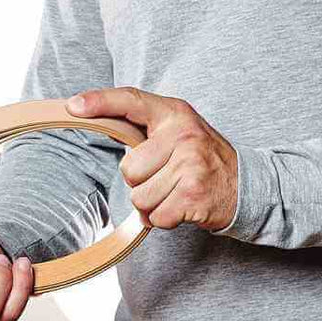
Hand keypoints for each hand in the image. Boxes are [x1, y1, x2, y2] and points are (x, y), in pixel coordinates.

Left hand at [68, 87, 238, 231]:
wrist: (248, 186)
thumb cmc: (201, 159)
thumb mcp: (178, 132)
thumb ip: (145, 129)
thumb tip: (92, 119)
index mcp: (175, 114)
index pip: (131, 101)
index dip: (100, 101)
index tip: (72, 106)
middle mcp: (183, 135)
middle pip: (128, 169)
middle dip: (142, 181)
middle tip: (168, 177)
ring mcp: (190, 165)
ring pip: (139, 197)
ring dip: (153, 203)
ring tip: (176, 191)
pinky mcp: (193, 195)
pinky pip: (155, 217)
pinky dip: (165, 219)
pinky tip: (183, 206)